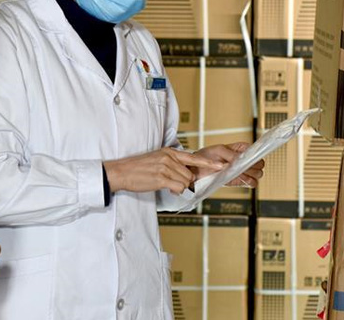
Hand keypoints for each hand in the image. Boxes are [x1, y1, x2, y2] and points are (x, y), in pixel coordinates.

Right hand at [103, 147, 223, 194]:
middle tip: (172, 184)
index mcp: (169, 151)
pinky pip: (178, 187)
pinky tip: (166, 188)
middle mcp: (169, 157)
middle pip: (190, 174)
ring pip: (185, 182)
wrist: (122, 172)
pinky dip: (175, 191)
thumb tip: (186, 174)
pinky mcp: (161, 178)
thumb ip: (172, 163)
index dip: (209, 163)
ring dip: (178, 187)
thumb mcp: (157, 159)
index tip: (222, 166)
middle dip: (184, 182)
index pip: (194, 157)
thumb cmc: (138, 168)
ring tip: (166, 185)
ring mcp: (165, 167)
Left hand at [194, 142, 264, 186]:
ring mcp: (243, 171)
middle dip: (254, 166)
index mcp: (241, 148)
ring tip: (240, 173)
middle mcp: (244, 160)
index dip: (255, 155)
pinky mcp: (240, 181)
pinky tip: (241, 178)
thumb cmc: (207, 156)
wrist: (197, 169)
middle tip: (243, 167)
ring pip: (258, 174)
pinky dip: (250, 181)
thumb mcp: (218, 150)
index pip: (256, 151)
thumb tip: (239, 161)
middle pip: (260, 163)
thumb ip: (230, 155)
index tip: (249, 159)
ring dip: (252, 174)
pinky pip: (252, 183)